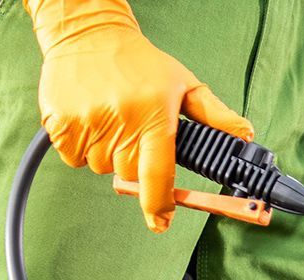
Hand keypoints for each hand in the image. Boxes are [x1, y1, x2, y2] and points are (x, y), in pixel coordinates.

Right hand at [28, 0, 253, 231]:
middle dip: (134, 162)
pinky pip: (74, 158)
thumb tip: (244, 136)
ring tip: (111, 119)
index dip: (159, 203)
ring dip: (107, 153)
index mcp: (153, 116)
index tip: (160, 221)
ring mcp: (87, 124)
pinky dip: (81, 147)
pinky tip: (90, 119)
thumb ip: (214, 115)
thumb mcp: (184, 84)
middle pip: (129, 174)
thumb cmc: (139, 62)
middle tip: (134, 131)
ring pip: (100, 167)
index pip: (157, 174)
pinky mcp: (59, 125)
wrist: (87, 33)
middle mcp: (120, 121)